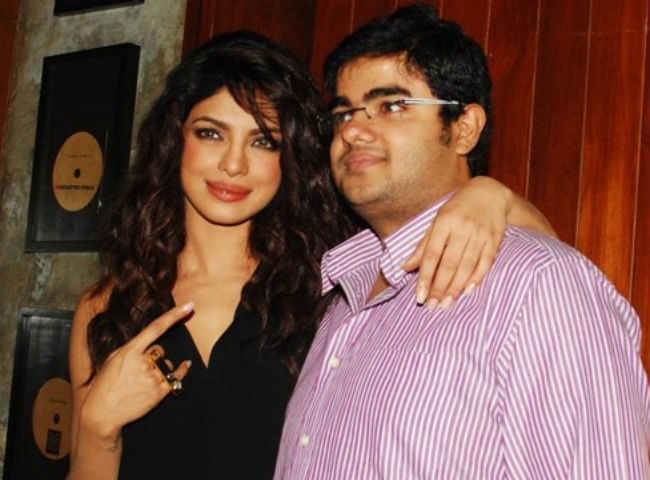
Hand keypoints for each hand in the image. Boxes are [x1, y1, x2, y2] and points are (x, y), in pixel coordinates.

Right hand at [80, 302, 193, 440]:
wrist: (102, 413)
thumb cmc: (105, 384)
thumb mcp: (113, 359)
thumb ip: (132, 348)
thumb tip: (149, 340)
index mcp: (130, 351)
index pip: (156, 328)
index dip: (174, 315)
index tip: (189, 305)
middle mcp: (143, 362)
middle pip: (159, 350)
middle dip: (153, 356)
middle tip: (137, 370)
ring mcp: (153, 377)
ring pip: (167, 363)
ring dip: (160, 367)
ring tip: (143, 381)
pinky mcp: (160, 391)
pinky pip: (177, 375)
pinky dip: (181, 370)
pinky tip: (185, 365)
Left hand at [403, 177, 509, 308]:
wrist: (489, 193)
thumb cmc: (457, 209)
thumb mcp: (436, 222)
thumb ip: (423, 245)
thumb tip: (405, 267)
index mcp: (444, 223)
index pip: (432, 255)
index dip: (425, 277)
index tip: (419, 296)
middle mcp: (462, 229)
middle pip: (449, 263)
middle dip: (439, 287)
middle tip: (432, 306)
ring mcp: (480, 234)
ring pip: (467, 266)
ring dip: (456, 288)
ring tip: (446, 304)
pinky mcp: (495, 240)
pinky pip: (485, 263)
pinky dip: (476, 278)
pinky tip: (467, 292)